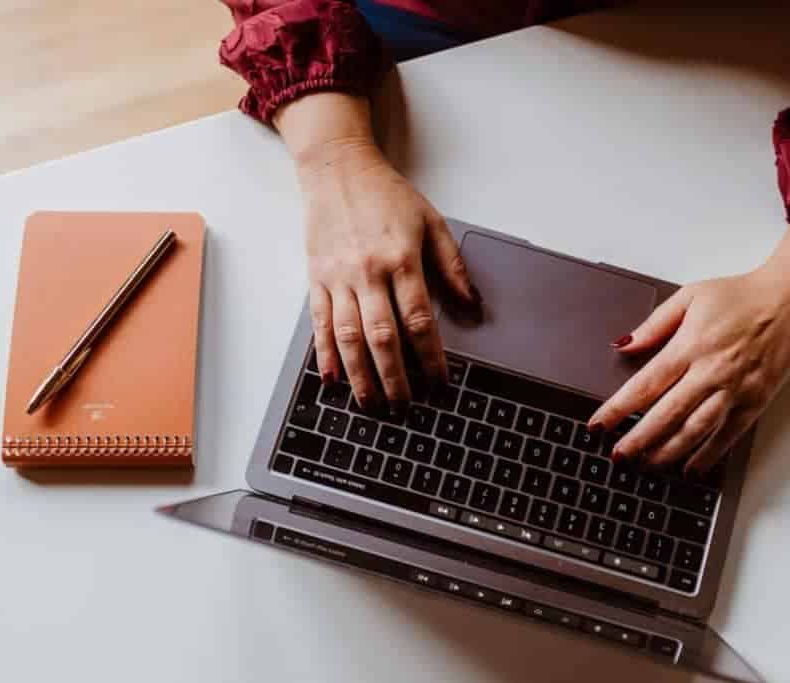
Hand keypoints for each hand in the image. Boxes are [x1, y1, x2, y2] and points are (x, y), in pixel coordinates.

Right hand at [278, 94, 475, 411]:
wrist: (337, 168)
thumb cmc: (386, 196)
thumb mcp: (432, 223)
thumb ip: (452, 266)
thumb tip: (473, 305)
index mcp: (402, 260)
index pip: (419, 320)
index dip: (431, 357)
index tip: (439, 382)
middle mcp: (368, 272)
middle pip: (383, 337)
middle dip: (395, 378)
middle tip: (405, 406)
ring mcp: (338, 278)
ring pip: (349, 337)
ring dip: (361, 375)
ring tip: (370, 404)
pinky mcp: (316, 279)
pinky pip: (320, 323)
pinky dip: (325, 354)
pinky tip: (332, 378)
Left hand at [588, 210, 789, 474]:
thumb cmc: (740, 296)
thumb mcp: (690, 297)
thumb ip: (654, 324)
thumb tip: (623, 346)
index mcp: (691, 344)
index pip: (646, 383)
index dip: (619, 408)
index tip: (598, 424)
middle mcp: (711, 371)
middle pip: (666, 414)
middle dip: (638, 439)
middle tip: (617, 455)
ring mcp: (734, 389)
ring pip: (695, 430)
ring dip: (667, 452)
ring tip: (646, 465)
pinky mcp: (754, 401)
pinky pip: (727, 436)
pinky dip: (707, 455)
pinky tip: (689, 468)